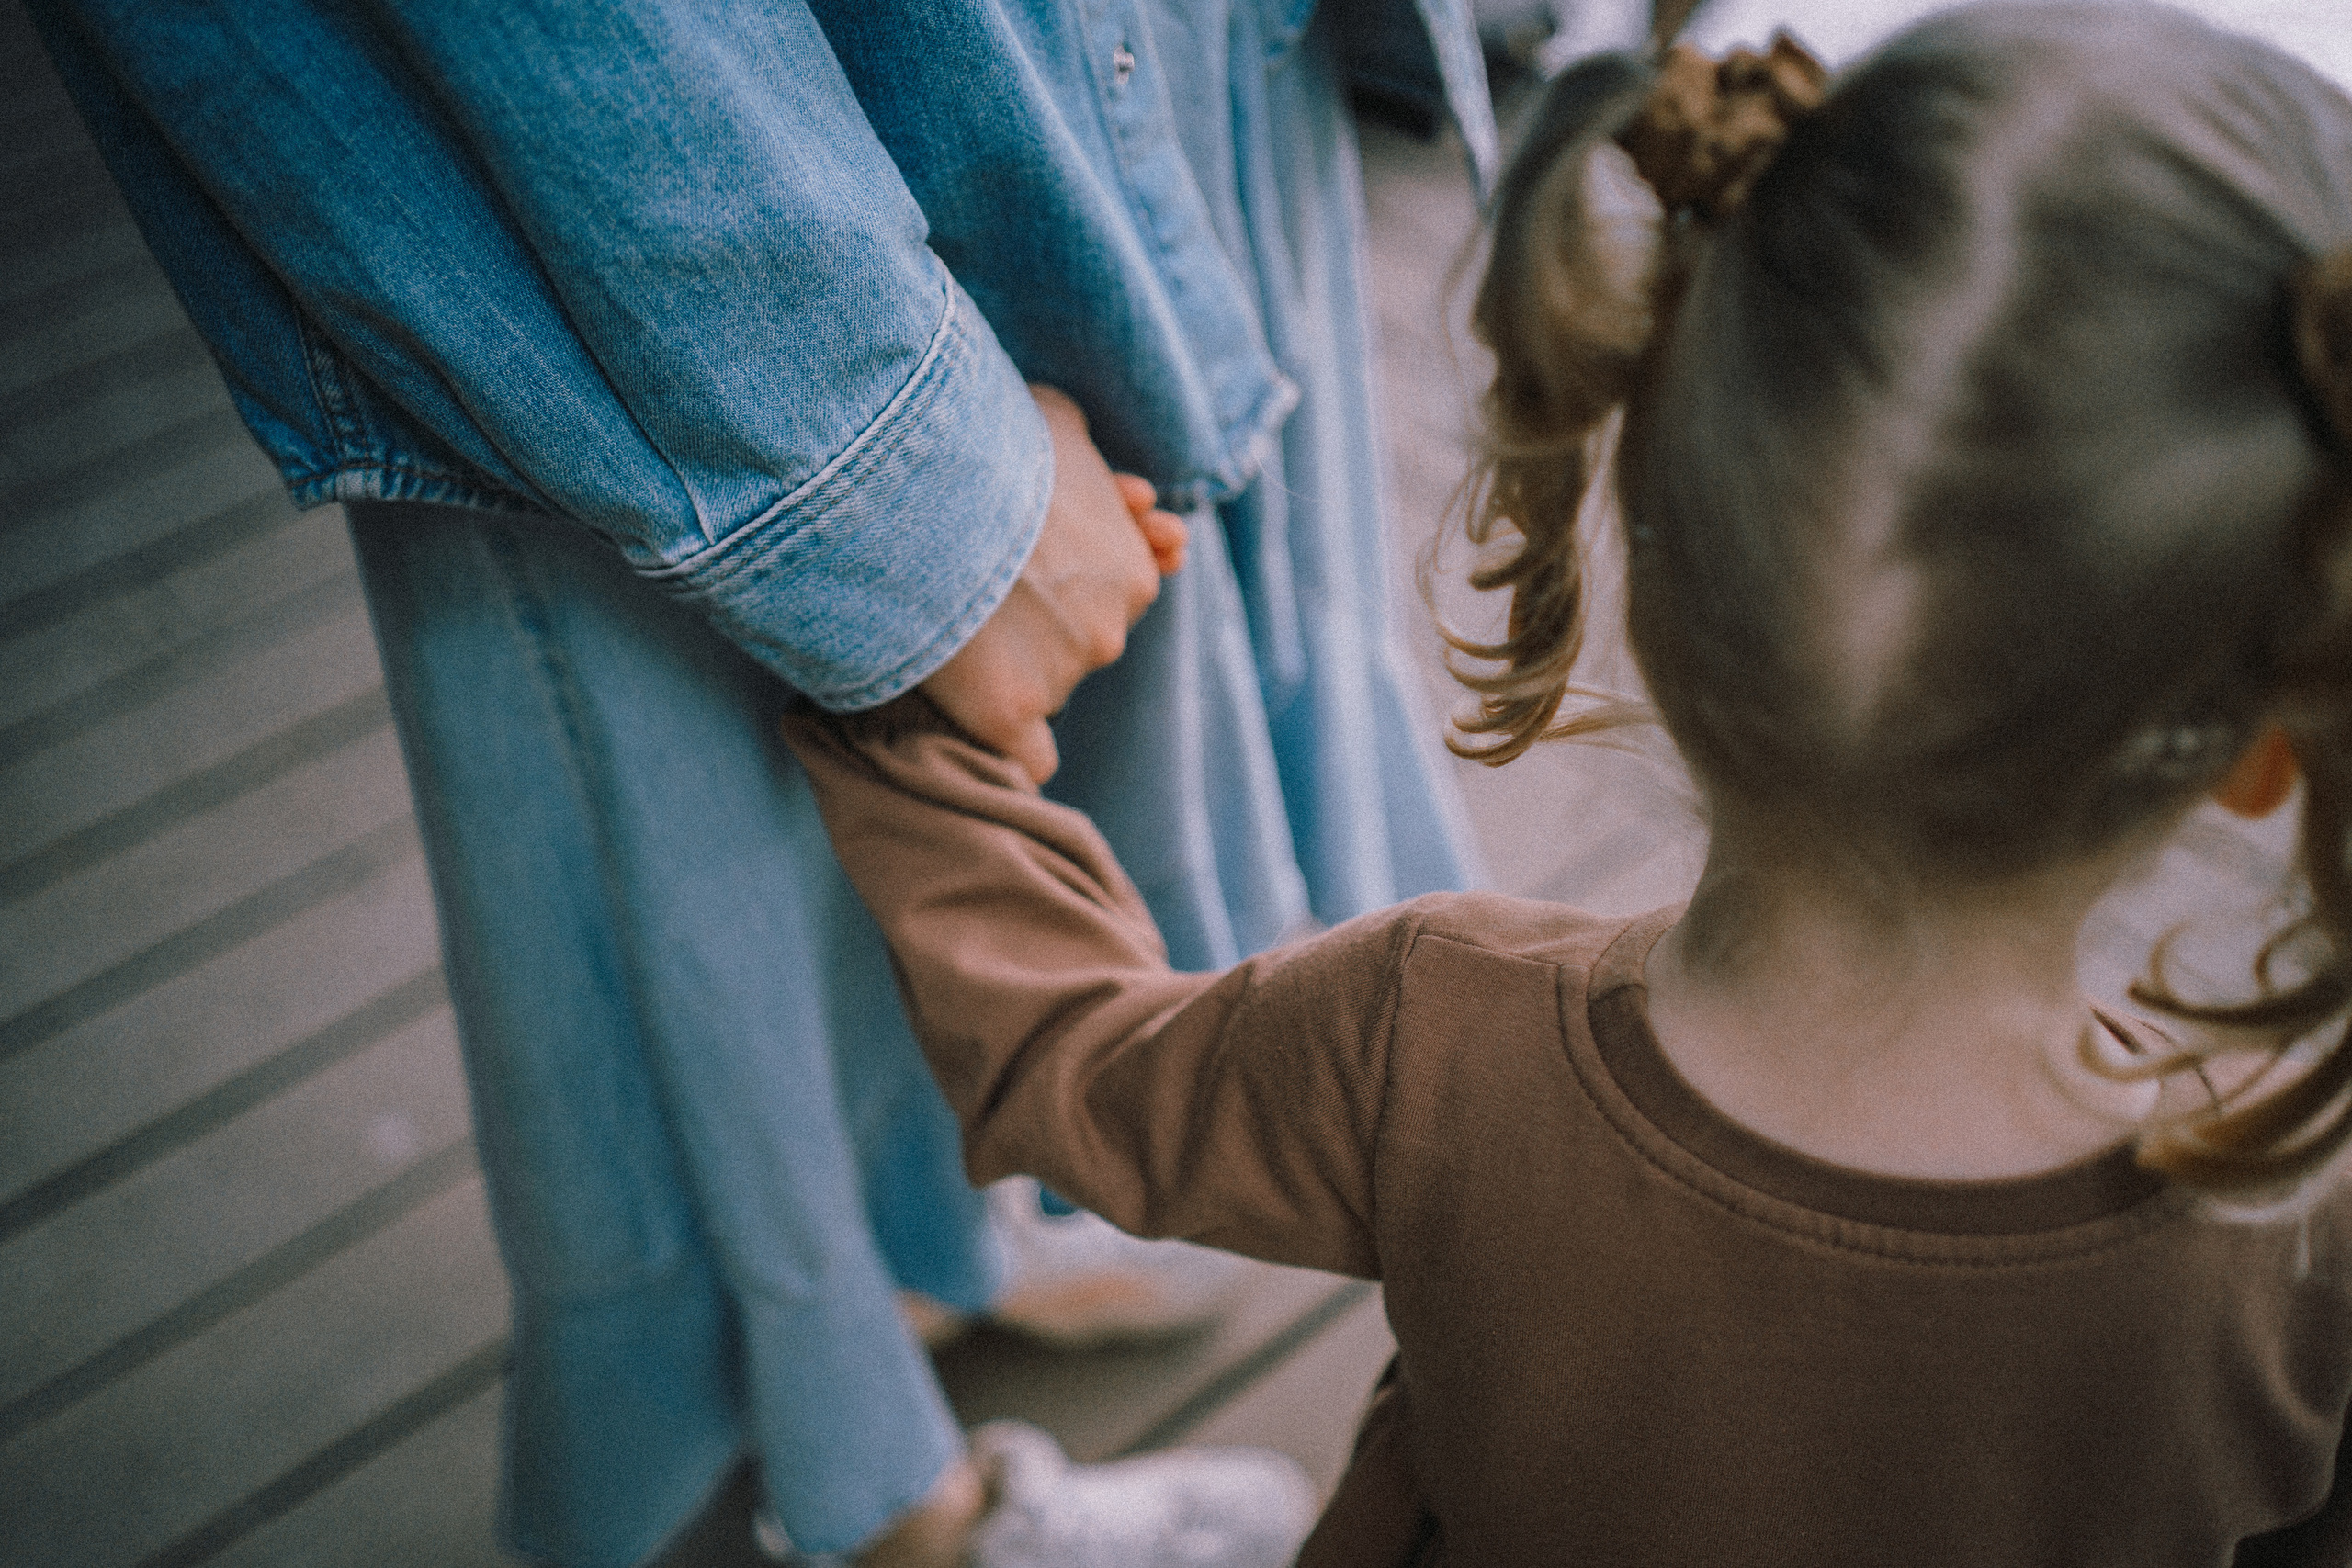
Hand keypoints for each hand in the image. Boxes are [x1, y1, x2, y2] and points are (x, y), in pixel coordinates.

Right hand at [919, 386, 1178, 783]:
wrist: (920, 486)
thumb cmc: (986, 444)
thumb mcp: (1053, 417)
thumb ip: (1083, 447)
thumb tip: (1107, 480)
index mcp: (1134, 569)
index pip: (1118, 594)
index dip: (1077, 578)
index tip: (1035, 561)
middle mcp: (1110, 630)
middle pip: (1080, 643)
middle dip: (1042, 619)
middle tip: (982, 582)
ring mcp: (1062, 677)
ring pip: (1042, 687)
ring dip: (1008, 667)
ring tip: (950, 621)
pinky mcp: (1007, 715)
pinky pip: (1027, 758)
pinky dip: (1011, 752)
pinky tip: (991, 733)